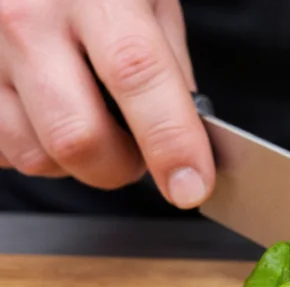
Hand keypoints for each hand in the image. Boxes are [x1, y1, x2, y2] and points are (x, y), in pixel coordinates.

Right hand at [0, 0, 212, 207]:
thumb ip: (167, 64)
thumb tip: (189, 136)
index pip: (137, 75)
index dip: (170, 141)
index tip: (192, 186)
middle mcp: (28, 19)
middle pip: (78, 136)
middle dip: (121, 167)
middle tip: (141, 154)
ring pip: (36, 155)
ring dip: (77, 163)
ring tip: (91, 122)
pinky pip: (4, 148)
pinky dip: (37, 148)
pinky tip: (50, 113)